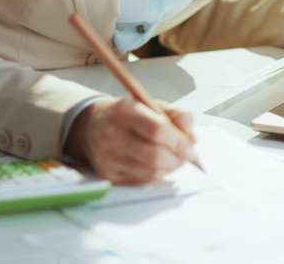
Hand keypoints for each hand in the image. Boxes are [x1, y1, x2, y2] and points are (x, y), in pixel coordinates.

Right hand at [64, 97, 193, 184]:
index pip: (157, 129)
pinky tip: (158, 164)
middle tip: (185, 155)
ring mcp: (107, 157)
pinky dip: (156, 174)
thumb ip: (177, 115)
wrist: (91, 126)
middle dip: (177, 158)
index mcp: (124, 110)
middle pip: (154, 155)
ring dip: (169, 168)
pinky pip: (141, 180)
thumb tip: (192, 139)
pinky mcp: (107, 175)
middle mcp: (112, 135)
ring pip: (150, 171)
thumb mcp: (151, 104)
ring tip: (173, 159)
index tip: (190, 145)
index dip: (178, 141)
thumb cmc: (127, 115)